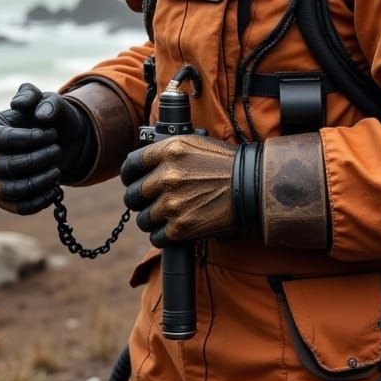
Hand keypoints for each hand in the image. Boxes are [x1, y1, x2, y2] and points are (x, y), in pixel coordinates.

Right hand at [0, 83, 92, 214]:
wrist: (62, 140)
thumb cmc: (48, 117)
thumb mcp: (46, 99)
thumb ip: (37, 97)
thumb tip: (33, 112)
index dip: (28, 139)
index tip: (51, 133)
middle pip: (4, 166)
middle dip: (37, 159)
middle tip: (56, 149)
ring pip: (11, 189)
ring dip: (40, 180)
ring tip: (56, 169)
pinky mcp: (4, 199)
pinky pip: (18, 208)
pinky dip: (39, 200)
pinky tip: (55, 188)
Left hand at [120, 134, 239, 247]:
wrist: (252, 187)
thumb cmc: (226, 164)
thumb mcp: (195, 144)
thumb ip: (168, 151)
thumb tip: (146, 162)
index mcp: (169, 150)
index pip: (131, 165)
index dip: (129, 175)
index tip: (131, 180)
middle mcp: (167, 176)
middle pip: (133, 195)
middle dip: (139, 200)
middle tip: (150, 202)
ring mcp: (172, 203)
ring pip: (144, 219)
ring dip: (152, 220)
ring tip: (166, 216)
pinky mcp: (180, 227)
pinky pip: (157, 236)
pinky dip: (163, 236)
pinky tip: (175, 229)